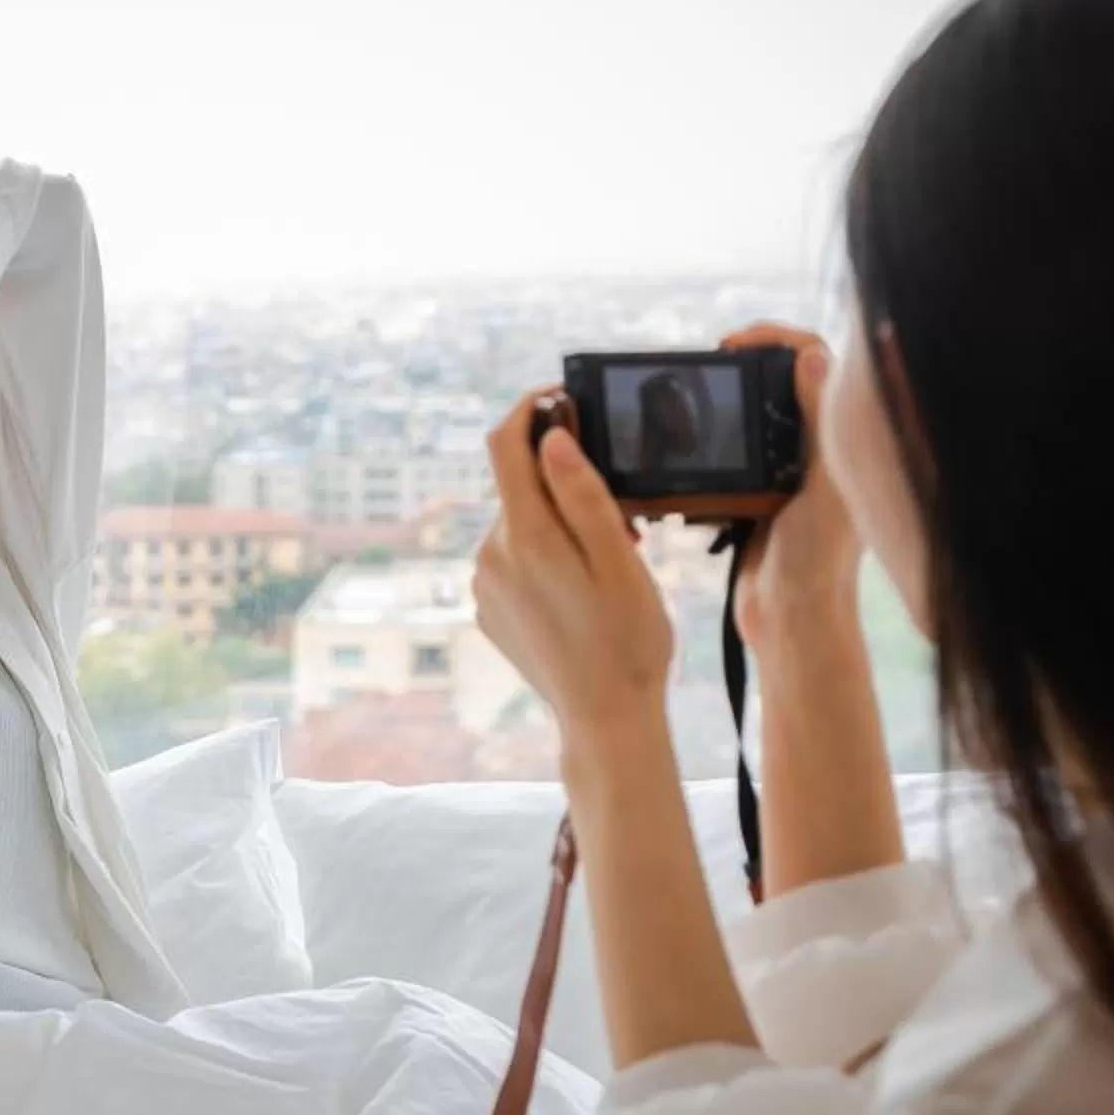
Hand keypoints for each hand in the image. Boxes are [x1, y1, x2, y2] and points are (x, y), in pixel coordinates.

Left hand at [473, 389, 673, 734]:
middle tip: (624, 520)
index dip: (529, 409)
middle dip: (565, 485)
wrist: (605, 718)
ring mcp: (485, 585)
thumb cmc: (628, 639)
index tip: (559, 396)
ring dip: (559, 526)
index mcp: (524, 535)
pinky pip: (515, 561)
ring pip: (521, 526)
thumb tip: (551, 436)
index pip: (505, 445)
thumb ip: (583, 494)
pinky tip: (582, 591)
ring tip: (610, 564)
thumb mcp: (620, 559)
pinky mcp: (489, 609)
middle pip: (520, 488)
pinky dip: (546, 558)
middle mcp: (490, 555)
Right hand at [718, 322, 861, 653]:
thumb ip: (819, 421)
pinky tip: (684, 460)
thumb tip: (813, 354)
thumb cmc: (817, 560)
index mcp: (836, 438)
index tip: (731, 344)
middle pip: (775, 381)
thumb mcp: (822, 485)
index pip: (812, 358)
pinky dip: (704, 454)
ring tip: (688, 409)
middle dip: (738, 366)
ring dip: (718, 410)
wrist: (792, 621)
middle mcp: (812, 449)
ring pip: (746, 419)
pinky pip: (725, 461)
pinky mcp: (752, 500)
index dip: (773, 338)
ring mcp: (780, 474)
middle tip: (703, 367)